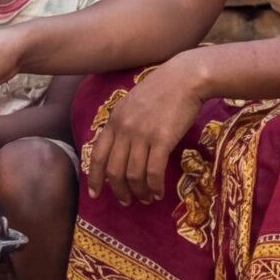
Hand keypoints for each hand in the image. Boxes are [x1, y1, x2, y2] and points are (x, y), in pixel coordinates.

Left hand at [81, 56, 206, 205]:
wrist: (185, 78)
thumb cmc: (162, 89)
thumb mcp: (131, 103)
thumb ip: (122, 124)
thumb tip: (118, 148)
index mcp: (114, 121)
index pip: (97, 155)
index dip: (94, 178)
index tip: (94, 194)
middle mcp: (124, 129)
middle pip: (113, 170)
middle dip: (118, 190)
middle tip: (125, 201)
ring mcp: (142, 135)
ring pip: (133, 175)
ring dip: (139, 192)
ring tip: (146, 199)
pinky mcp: (162, 140)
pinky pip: (153, 171)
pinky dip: (154, 186)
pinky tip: (159, 193)